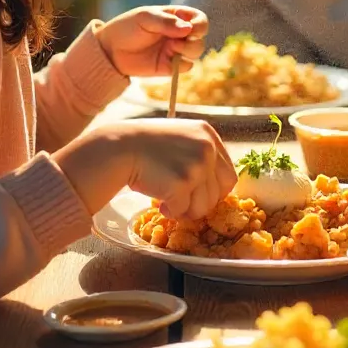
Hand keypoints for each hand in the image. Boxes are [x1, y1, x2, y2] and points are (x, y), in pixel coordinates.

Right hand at [55, 118, 236, 218]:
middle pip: (219, 193)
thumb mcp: (181, 139)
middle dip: (200, 203)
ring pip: (203, 206)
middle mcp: (207, 148)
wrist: (119, 148)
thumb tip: (215, 187)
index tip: (200, 196)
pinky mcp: (182, 183)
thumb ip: (200, 156)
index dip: (214, 191)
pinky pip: (183, 210)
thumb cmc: (146, 147)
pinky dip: (171, 211)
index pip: (229, 175)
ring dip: (185, 209)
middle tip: (181, 202)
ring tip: (167, 199)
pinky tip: (160, 202)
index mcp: (208, 135)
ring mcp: (196, 165)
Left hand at [96, 5, 207, 77]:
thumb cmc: (126, 28)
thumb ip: (166, 22)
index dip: (200, 24)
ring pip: (196, 52)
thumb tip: (189, 29)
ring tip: (171, 48)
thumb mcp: (144, 18)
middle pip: (201, 37)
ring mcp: (174, 50)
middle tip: (177, 40)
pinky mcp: (169, 66)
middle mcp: (178, 34)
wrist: (109, 50)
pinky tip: (168, 60)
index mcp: (176, 17)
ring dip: (189, 50)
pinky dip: (182, 64)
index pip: (199, 19)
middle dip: (194, 39)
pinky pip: (186, 67)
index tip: (190, 28)